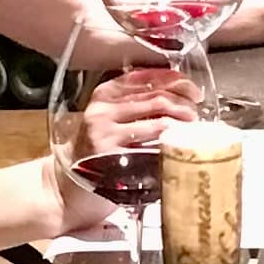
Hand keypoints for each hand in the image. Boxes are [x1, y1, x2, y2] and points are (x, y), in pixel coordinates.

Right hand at [48, 62, 200, 230]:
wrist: (67, 185)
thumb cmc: (95, 149)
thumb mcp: (109, 117)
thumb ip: (135, 103)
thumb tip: (180, 93)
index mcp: (104, 94)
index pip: (147, 78)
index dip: (175, 81)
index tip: (192, 89)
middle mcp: (103, 111)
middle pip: (157, 100)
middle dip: (184, 105)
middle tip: (196, 114)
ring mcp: (106, 136)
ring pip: (158, 124)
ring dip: (182, 127)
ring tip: (192, 131)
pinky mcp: (113, 161)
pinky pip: (151, 152)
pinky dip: (170, 150)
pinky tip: (179, 151)